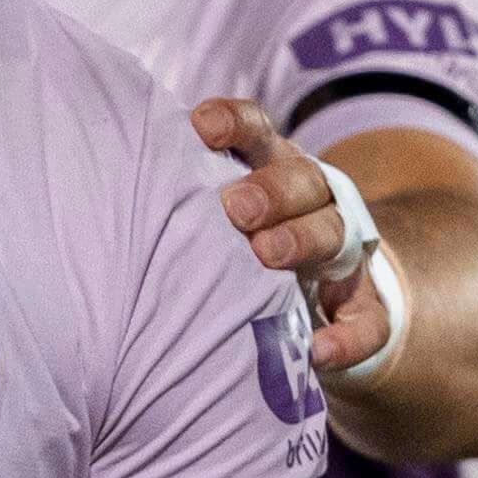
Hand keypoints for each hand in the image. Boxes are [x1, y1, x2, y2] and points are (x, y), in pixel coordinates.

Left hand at [194, 97, 393, 373]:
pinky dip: (346, 337)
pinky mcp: (365, 306)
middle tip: (237, 208)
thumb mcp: (213, 215)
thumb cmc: (238, 249)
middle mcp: (312, 201)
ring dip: (304, 240)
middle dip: (271, 190)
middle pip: (302, 179)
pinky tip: (319, 352)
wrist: (317, 301)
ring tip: (269, 256)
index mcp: (271, 169)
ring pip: (336, 233)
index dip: (233, 125)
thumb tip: (109, 191)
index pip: (257, 133)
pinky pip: (367, 320)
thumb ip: (179, 203)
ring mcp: (345, 253)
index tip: (202, 128)